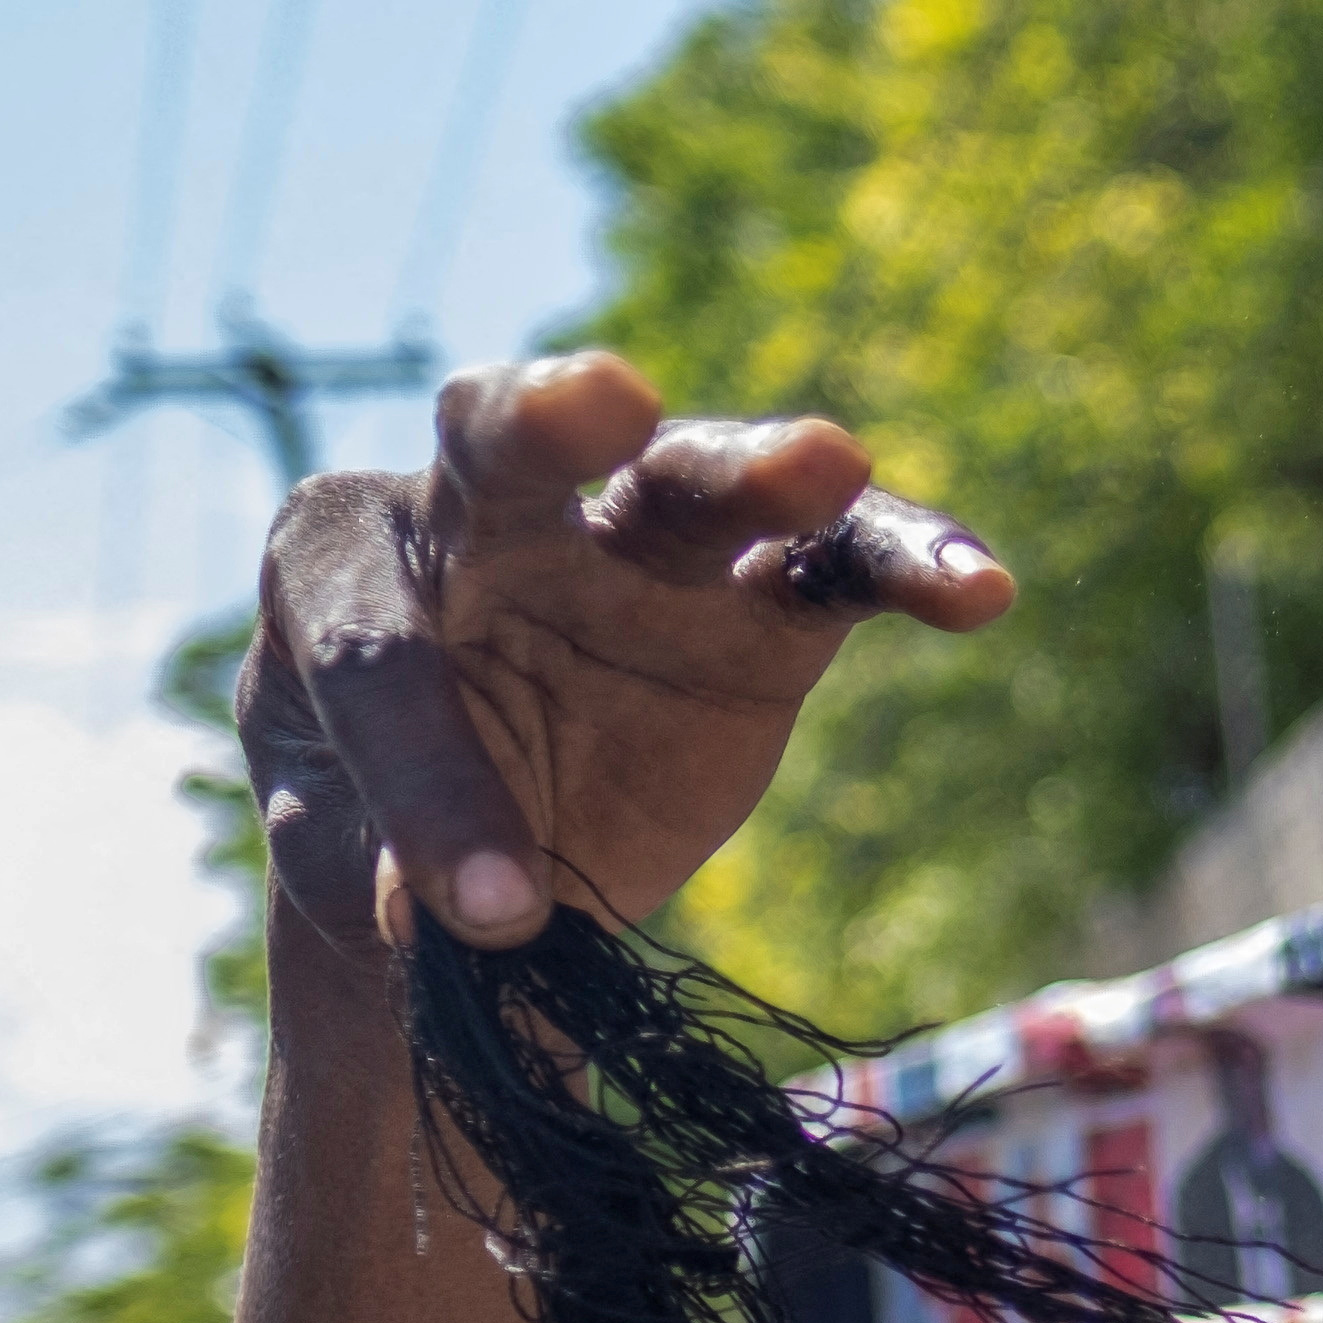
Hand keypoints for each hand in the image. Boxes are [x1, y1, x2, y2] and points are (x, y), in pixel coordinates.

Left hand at [241, 352, 1011, 955]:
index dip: (433, 782)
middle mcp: (482, 518)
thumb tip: (478, 921)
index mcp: (341, 568)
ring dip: (760, 466)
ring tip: (831, 464)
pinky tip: (980, 589)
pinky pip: (841, 562)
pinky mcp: (760, 601)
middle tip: (600, 401)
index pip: (381, 653)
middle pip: (506, 444)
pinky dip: (908, 559)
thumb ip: (402, 873)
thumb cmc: (377, 837)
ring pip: (691, 478)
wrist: (476, 865)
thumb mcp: (357, 868)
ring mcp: (634, 546)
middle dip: (550, 417)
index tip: (484, 920)